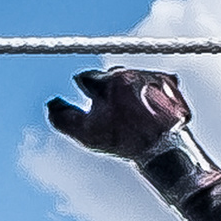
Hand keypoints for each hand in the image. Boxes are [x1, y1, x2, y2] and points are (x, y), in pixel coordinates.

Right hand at [46, 67, 192, 162]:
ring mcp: (149, 75)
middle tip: (115, 112)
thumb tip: (51, 103)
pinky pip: (155, 78)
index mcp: (106, 82)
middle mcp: (128, 73)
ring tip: (135, 114)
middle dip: (109, 89)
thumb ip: (63, 118)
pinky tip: (151, 107)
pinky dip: (151, 89)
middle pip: (110, 75)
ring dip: (130, 89)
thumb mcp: (87, 134)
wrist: (163, 147)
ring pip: (132, 76)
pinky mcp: (168, 79)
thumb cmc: (122, 141)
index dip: (85, 90)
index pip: (86, 78)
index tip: (90, 100)